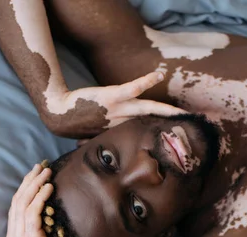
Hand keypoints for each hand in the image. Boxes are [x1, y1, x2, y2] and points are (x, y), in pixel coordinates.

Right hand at [4, 164, 72, 236]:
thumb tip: (54, 220)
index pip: (15, 209)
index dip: (24, 190)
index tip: (36, 176)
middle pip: (17, 202)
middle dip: (28, 181)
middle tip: (40, 167)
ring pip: (23, 203)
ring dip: (35, 184)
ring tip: (46, 172)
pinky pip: (33, 213)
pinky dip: (40, 197)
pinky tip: (50, 188)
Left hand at [47, 71, 185, 137]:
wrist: (58, 116)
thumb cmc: (74, 122)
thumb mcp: (91, 132)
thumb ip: (103, 134)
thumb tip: (108, 150)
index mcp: (121, 129)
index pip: (145, 130)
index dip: (161, 133)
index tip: (176, 139)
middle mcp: (123, 120)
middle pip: (151, 122)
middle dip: (170, 127)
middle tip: (188, 132)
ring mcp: (118, 109)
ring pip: (147, 109)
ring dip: (165, 112)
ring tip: (181, 114)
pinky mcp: (111, 97)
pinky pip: (132, 89)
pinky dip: (145, 82)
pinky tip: (158, 75)